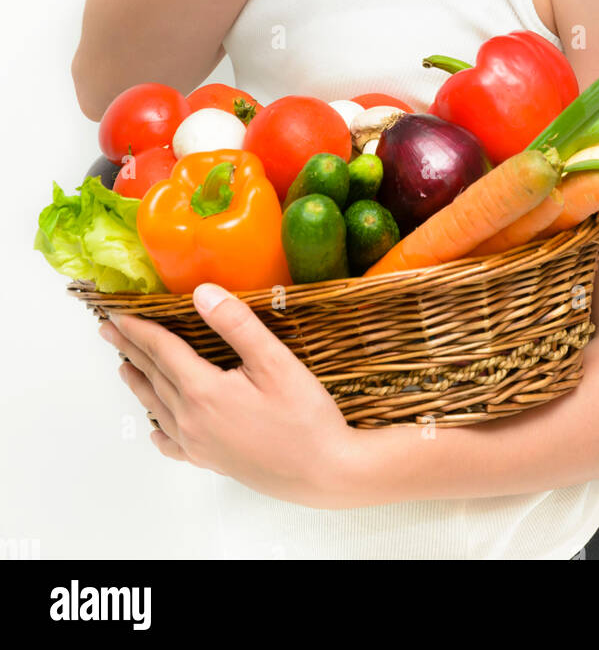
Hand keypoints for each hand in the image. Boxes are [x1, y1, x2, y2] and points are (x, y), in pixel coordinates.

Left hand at [99, 284, 365, 508]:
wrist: (323, 472)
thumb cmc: (304, 417)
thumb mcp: (275, 362)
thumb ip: (237, 324)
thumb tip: (201, 292)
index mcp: (204, 390)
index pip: (163, 351)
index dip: (140, 330)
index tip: (118, 315)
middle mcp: (192, 419)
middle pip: (154, 376)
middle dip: (131, 350)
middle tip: (109, 332)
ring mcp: (199, 444)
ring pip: (157, 407)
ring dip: (139, 383)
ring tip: (125, 367)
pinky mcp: (211, 461)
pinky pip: (173, 444)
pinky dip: (159, 430)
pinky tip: (157, 429)